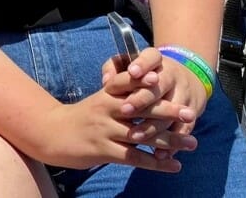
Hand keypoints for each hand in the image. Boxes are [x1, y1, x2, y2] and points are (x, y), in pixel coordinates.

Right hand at [36, 86, 196, 171]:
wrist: (53, 134)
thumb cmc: (83, 116)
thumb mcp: (100, 99)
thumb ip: (121, 92)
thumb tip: (148, 82)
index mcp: (107, 94)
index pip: (127, 83)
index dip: (143, 80)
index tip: (162, 79)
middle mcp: (107, 109)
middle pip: (140, 108)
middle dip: (168, 111)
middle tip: (190, 113)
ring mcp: (104, 130)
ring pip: (142, 135)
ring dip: (170, 140)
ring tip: (192, 143)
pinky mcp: (103, 150)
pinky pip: (134, 157)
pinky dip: (156, 162)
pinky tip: (173, 165)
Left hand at [102, 48, 204, 153]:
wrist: (186, 78)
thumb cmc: (146, 73)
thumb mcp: (134, 64)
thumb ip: (116, 68)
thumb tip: (105, 80)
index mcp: (156, 61)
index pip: (151, 57)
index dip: (142, 64)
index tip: (132, 72)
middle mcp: (172, 76)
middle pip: (159, 87)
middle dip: (142, 98)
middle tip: (125, 110)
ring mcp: (184, 95)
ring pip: (170, 112)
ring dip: (153, 126)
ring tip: (136, 136)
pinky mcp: (192, 113)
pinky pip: (183, 130)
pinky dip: (171, 144)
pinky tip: (159, 154)